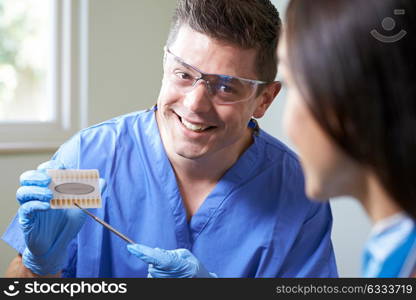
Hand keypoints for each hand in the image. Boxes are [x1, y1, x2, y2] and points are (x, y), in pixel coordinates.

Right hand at [17, 160, 86, 274]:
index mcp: (49, 187)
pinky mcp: (27, 220)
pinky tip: (48, 207)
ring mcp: (30, 207)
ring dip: (36, 190)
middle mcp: (37, 195)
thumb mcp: (83, 206)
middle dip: (37, 175)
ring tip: (50, 195)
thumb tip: (102, 181)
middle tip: (49, 179)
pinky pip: (25, 209)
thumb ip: (92, 193)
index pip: (43, 170)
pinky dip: (35, 205)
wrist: (58, 245)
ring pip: (22, 192)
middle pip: (27, 177)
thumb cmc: (67, 223)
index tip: (62, 167)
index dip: (51, 166)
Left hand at [127, 243, 216, 277]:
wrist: (201, 282)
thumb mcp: (185, 255)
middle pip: (152, 266)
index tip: (131, 247)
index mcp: (179, 265)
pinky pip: (152, 278)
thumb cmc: (194, 268)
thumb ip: (168, 252)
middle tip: (170, 261)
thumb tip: (154, 251)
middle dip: (155, 260)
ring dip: (157, 268)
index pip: (158, 259)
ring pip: (151, 272)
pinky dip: (157, 274)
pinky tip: (168, 275)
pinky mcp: (161, 285)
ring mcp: (166, 283)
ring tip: (172, 270)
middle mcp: (172, 276)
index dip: (144, 253)